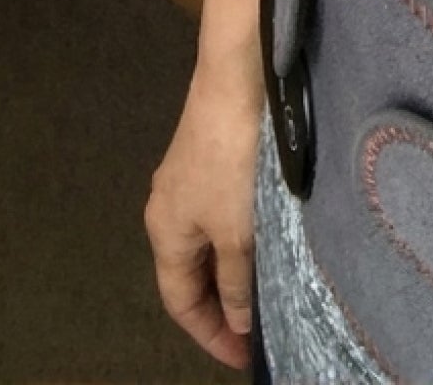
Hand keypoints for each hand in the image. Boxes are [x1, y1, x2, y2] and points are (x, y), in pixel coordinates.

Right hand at [146, 55, 264, 369]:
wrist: (237, 77)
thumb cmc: (230, 159)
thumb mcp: (236, 230)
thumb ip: (237, 280)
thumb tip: (238, 320)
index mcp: (165, 231)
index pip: (180, 301)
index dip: (209, 333)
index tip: (243, 357)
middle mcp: (170, 208)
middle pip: (191, 274)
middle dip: (221, 306)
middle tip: (257, 331)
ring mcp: (190, 181)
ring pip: (209, 244)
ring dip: (233, 272)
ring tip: (267, 294)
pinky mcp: (212, 158)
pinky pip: (222, 218)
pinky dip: (240, 240)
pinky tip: (266, 242)